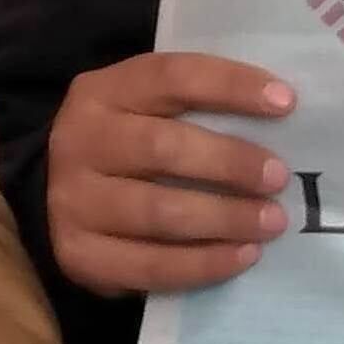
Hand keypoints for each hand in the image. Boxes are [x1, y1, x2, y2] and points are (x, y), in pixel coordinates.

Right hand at [44, 54, 295, 294]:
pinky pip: (150, 265)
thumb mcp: (144, 110)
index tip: (286, 102)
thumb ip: (195, 106)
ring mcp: (73, 201)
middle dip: (230, 162)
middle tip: (278, 177)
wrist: (57, 201)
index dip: (230, 86)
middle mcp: (79, 141)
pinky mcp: (79, 255)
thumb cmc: (127, 149)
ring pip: (158, 212)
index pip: (170, 77)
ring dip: (225, 218)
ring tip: (270, 223)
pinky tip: (243, 256)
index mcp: (102, 92)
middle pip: (162, 147)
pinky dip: (204, 263)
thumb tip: (281, 112)